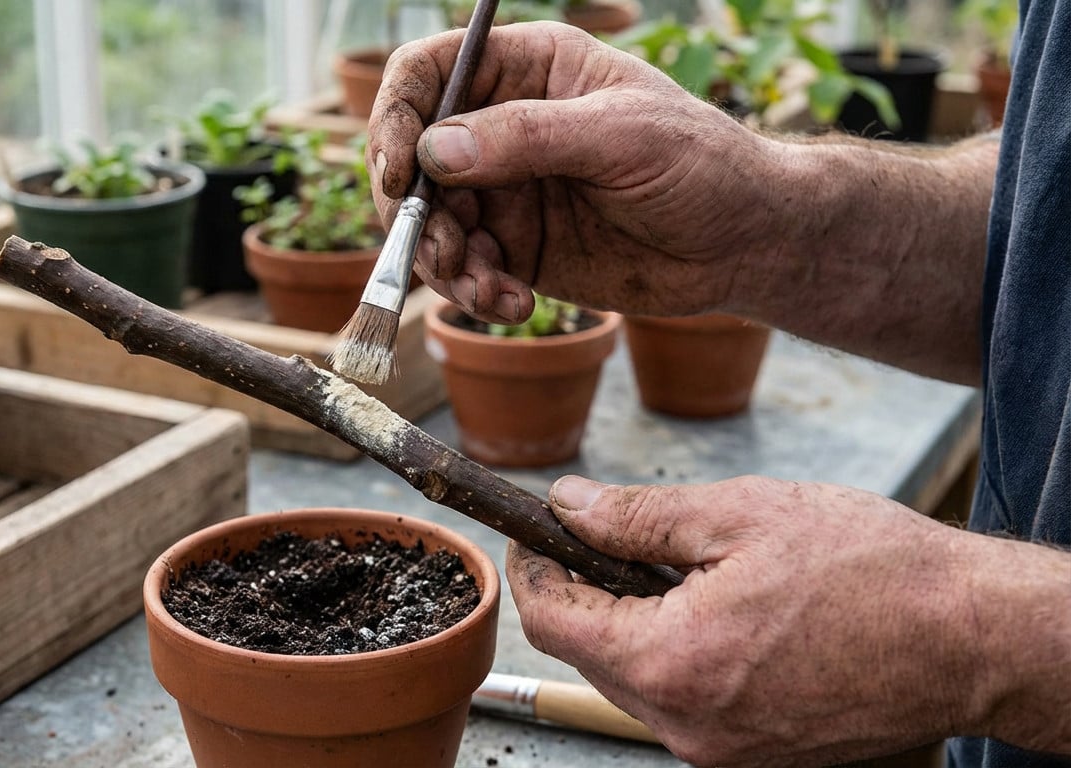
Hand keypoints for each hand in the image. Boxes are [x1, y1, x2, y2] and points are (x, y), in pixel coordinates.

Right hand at [367, 22, 785, 323]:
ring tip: (487, 288)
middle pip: (413, 158)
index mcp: (527, 70)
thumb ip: (528, 137)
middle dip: (415, 211)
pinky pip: (466, 270)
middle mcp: (504, 127)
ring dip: (443, 263)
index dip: (397, 116)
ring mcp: (505, 190)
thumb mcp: (621, 136)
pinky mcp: (516, 248)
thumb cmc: (703, 164)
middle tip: (443, 252)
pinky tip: (513, 305)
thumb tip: (435, 151)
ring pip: (431, 223)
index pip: (428, 73)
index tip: (399, 172)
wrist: (747, 244)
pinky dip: (475, 293)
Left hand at [507, 475, 1000, 766]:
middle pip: (587, 654)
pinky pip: (680, 701)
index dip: (533, 569)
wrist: (973, 637)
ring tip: (669, 567)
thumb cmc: (872, 569)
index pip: (553, 622)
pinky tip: (713, 609)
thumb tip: (568, 505)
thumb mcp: (741, 514)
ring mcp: (721, 749)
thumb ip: (636, 516)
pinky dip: (674, 652)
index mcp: (673, 662)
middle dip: (581, 592)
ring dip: (627, 622)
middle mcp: (687, 724)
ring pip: (631, 680)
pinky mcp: (752, 754)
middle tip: (601, 536)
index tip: (536, 532)